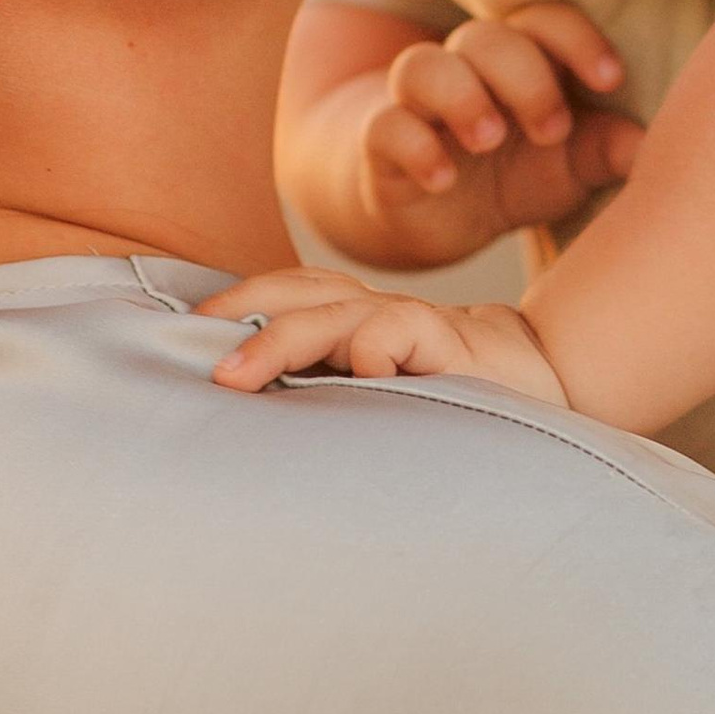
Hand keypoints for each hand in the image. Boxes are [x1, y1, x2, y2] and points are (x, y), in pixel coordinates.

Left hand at [202, 269, 570, 405]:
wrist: (545, 386)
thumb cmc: (447, 402)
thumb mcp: (376, 401)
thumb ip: (324, 398)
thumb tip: (246, 421)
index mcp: (349, 321)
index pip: (281, 294)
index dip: (230, 304)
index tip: (170, 334)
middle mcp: (371, 313)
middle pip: (293, 292)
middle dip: (235, 311)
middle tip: (187, 351)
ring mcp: (410, 323)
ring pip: (331, 311)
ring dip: (277, 337)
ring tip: (233, 374)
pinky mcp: (449, 341)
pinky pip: (393, 332)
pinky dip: (367, 352)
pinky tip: (351, 380)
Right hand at [352, 4, 643, 260]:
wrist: (431, 217)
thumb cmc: (512, 176)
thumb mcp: (566, 170)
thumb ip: (603, 151)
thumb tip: (648, 145)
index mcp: (520, 64)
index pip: (544, 22)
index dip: (576, 40)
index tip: (611, 80)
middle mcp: (466, 71)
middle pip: (485, 36)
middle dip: (524, 77)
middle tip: (550, 129)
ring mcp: (418, 105)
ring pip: (423, 66)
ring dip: (461, 96)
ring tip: (488, 139)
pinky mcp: (381, 144)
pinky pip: (385, 127)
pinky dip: (415, 147)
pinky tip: (442, 180)